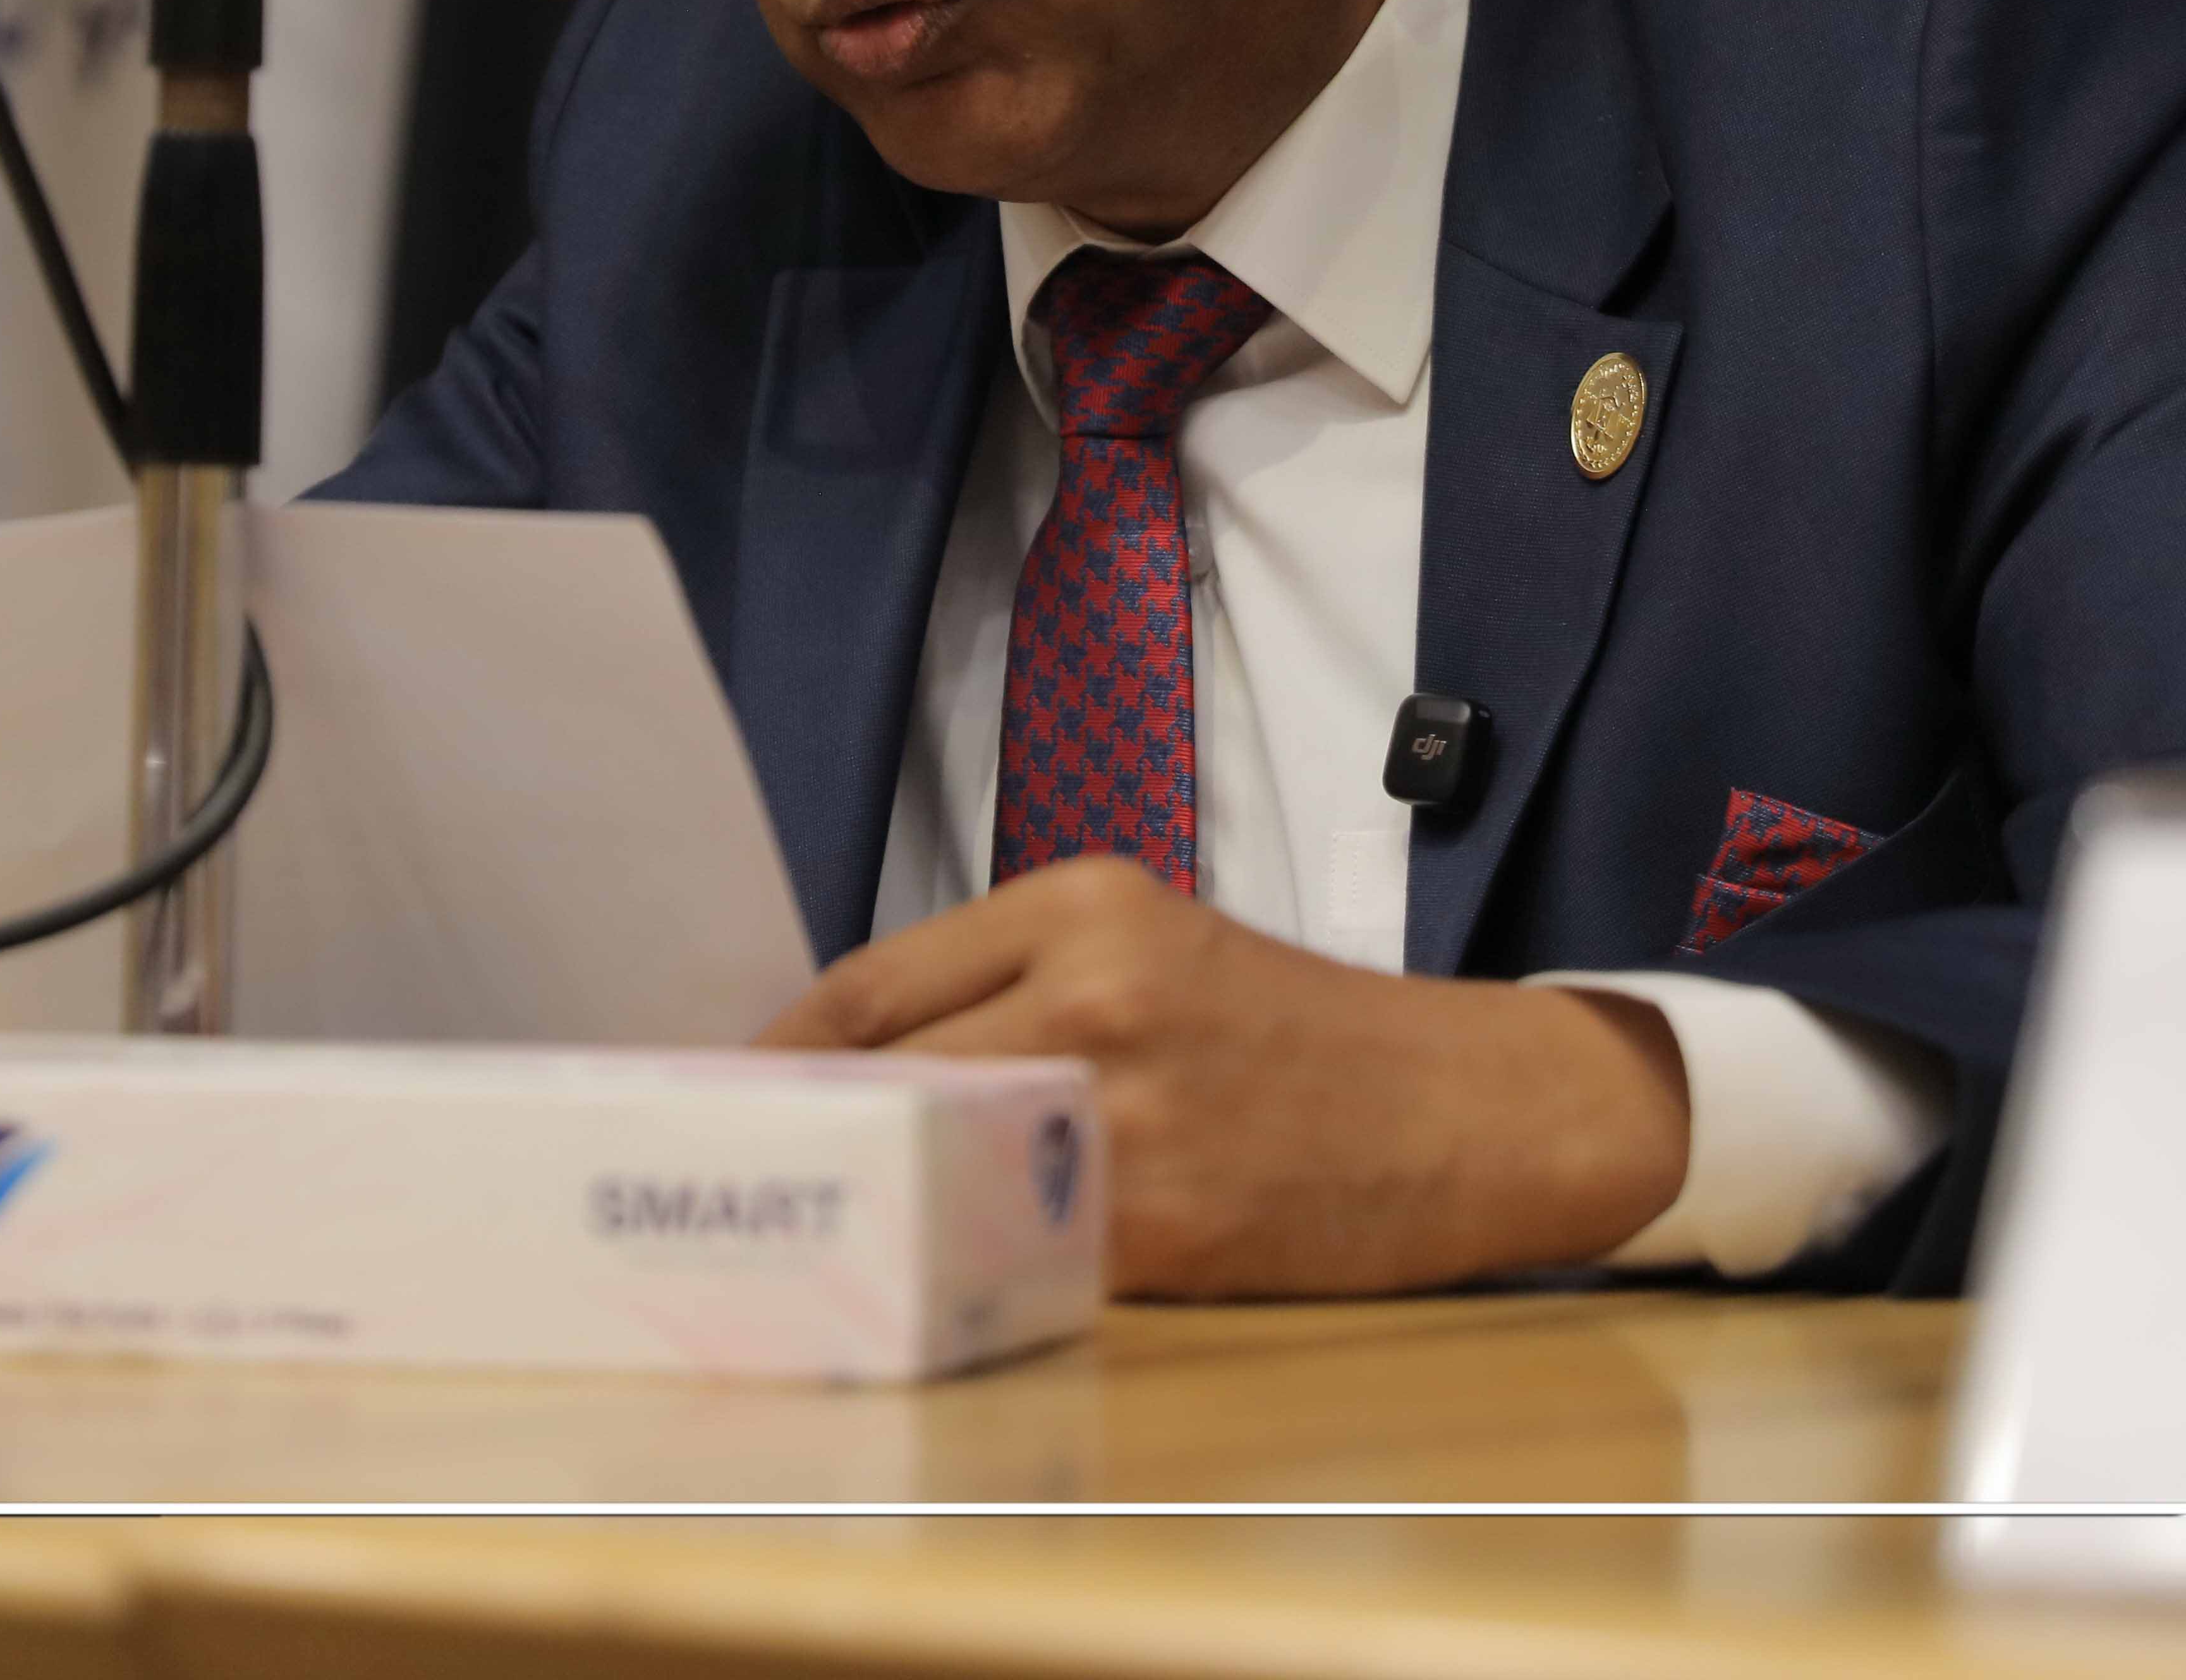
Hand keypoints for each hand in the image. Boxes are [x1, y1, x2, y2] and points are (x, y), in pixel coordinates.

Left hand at [758, 856, 1689, 1295]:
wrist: (1469, 1109)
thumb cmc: (1301, 1036)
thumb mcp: (1157, 947)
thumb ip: (1012, 984)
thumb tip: (849, 1061)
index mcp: (1085, 904)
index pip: (869, 984)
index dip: (775, 1058)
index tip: (716, 1100)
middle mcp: (1096, 991)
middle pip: (878, 1073)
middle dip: (800, 1136)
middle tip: (742, 1184)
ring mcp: (1129, 1110)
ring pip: (931, 1164)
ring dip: (866, 1207)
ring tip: (817, 1237)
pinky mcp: (1163, 1221)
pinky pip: (1016, 1249)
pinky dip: (962, 1269)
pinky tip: (934, 1280)